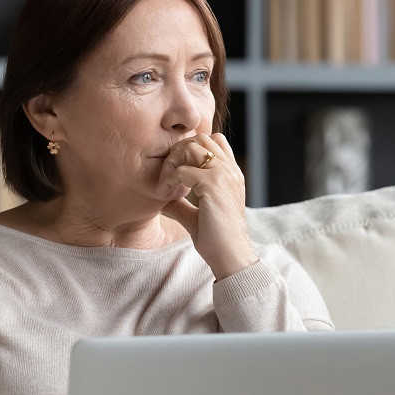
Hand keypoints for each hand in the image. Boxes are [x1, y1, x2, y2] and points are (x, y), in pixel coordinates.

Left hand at [159, 132, 257, 280]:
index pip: (213, 141)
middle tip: (168, 174)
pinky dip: (170, 179)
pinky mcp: (214, 185)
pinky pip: (183, 170)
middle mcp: (230, 170)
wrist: (230, 256)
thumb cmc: (216, 240)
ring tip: (167, 182)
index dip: (191, 149)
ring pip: (192, 147)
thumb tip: (162, 200)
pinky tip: (166, 194)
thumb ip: (182, 204)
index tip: (177, 172)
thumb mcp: (196, 216)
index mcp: (231, 174)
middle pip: (201, 138)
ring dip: (174, 161)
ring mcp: (223, 175)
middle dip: (179, 151)